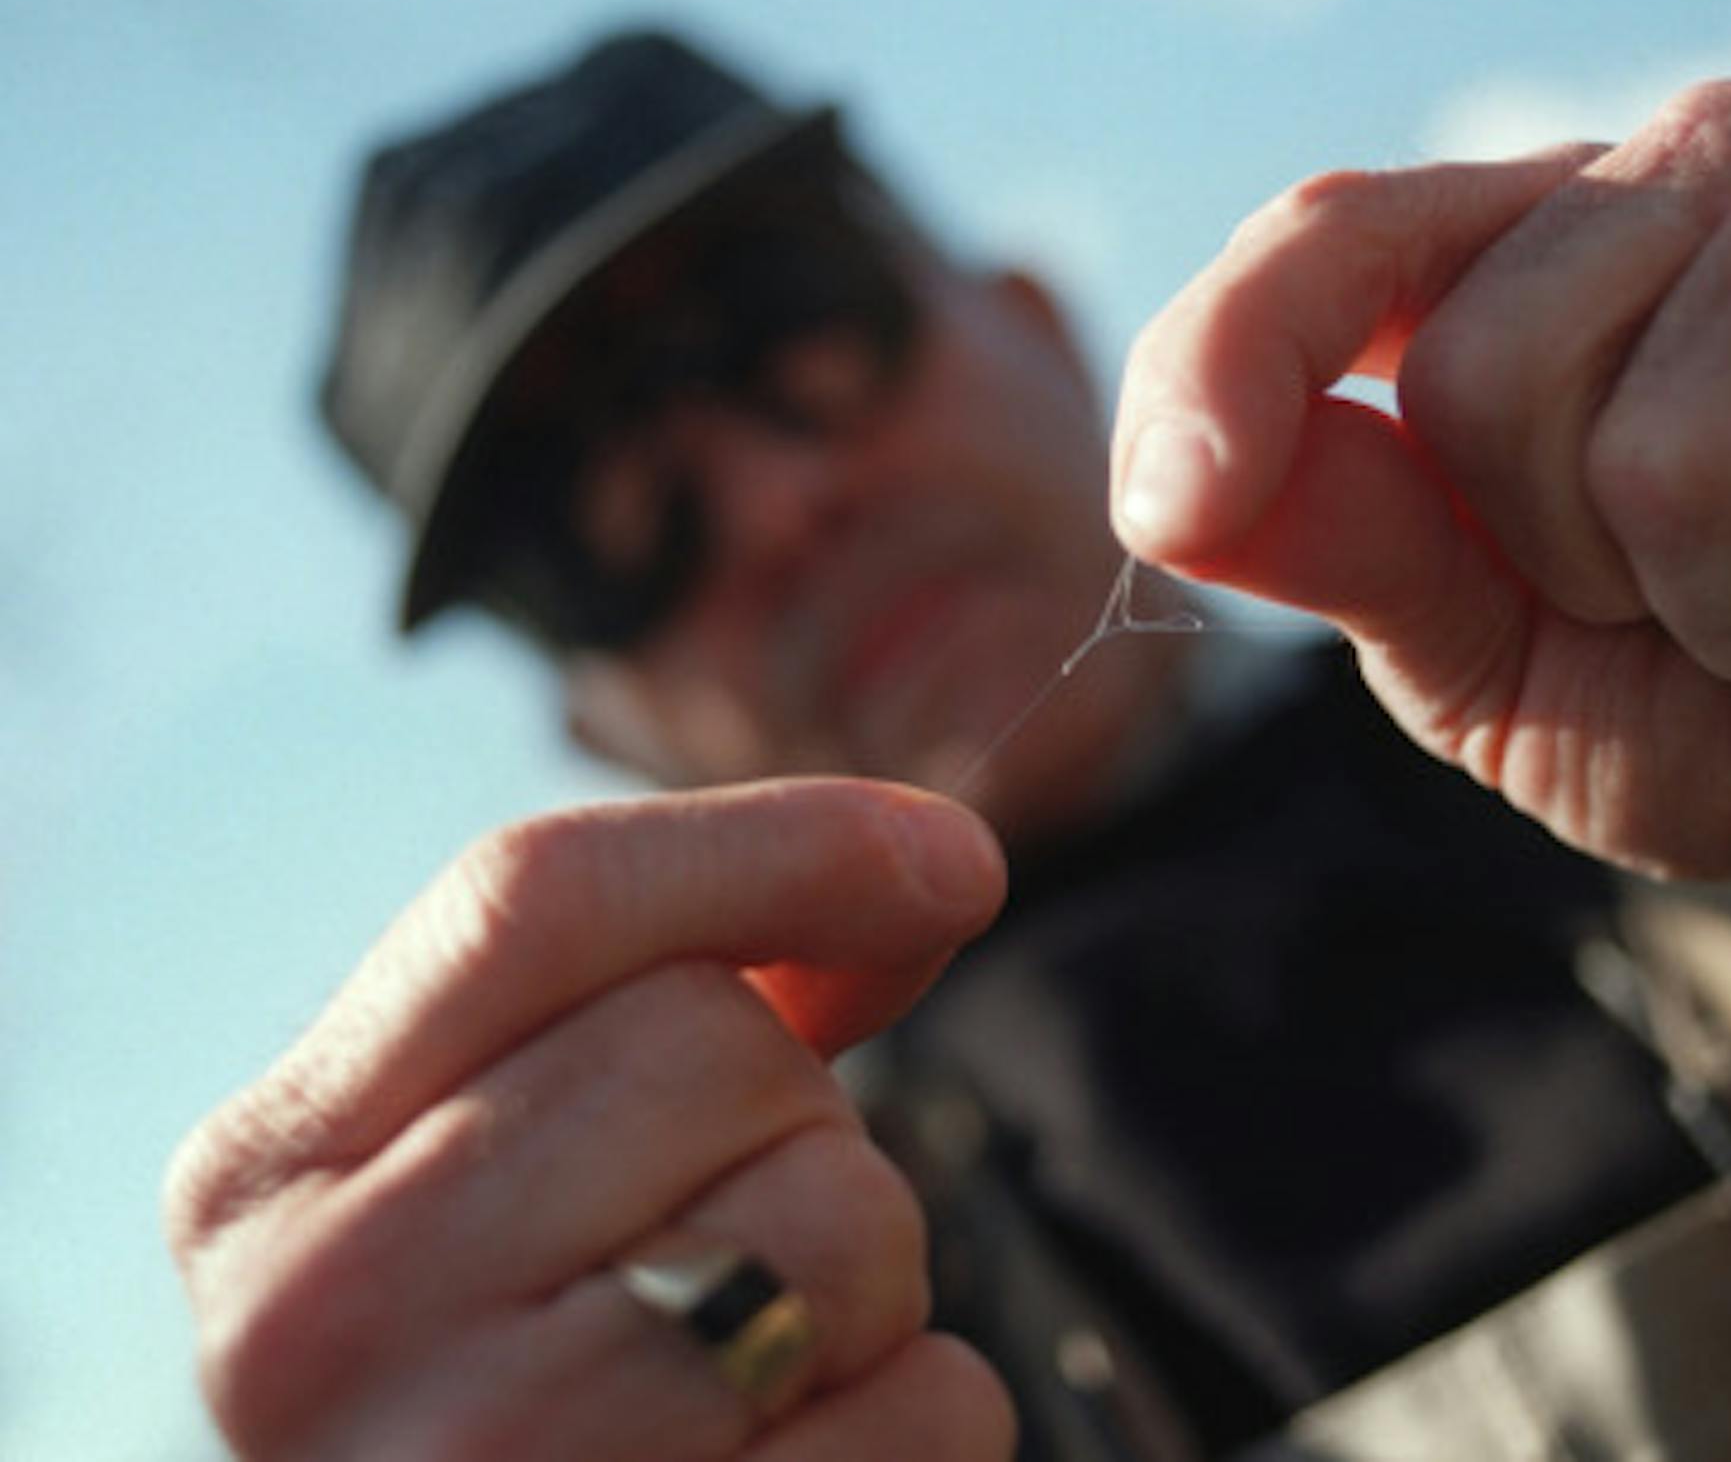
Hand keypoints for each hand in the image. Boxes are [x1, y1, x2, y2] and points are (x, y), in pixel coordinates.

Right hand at [164, 780, 1013, 1459]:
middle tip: (722, 1259)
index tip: (950, 857)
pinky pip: (934, 1405)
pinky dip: (916, 1422)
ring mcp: (477, 1460)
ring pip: (842, 1215)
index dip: (773, 842)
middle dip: (793, 1126)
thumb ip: (655, 1021)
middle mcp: (323, 1313)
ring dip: (864, 1287)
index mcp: (268, 1172)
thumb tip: (923, 870)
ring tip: (743, 1382)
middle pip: (715, 1042)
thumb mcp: (492, 1193)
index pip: (530, 900)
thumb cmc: (507, 1400)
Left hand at [1112, 80, 1730, 928]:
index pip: (1330, 237)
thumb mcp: (1500, 658)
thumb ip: (1356, 550)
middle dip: (1586, 573)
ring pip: (1678, 449)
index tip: (1168, 508)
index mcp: (1540, 244)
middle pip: (1492, 375)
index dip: (1226, 363)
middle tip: (1712, 597)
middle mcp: (1698, 165)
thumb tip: (1175, 489)